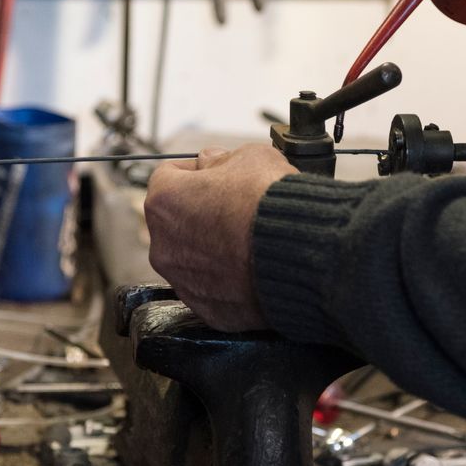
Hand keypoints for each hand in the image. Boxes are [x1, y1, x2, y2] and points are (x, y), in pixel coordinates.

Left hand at [144, 145, 297, 331]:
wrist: (301, 254)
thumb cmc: (272, 203)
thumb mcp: (249, 157)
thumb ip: (221, 158)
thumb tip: (212, 162)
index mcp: (165, 201)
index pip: (168, 177)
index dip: (196, 172)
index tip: (215, 174)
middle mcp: (164, 245)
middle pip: (178, 221)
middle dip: (202, 213)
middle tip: (236, 208)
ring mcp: (184, 282)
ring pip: (193, 258)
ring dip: (214, 248)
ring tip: (250, 240)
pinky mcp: (208, 308)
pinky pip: (213, 288)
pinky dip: (228, 278)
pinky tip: (254, 266)